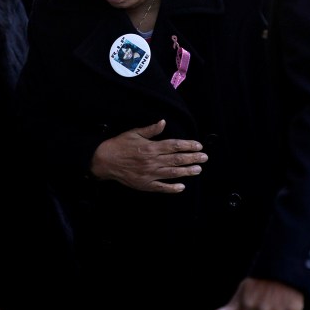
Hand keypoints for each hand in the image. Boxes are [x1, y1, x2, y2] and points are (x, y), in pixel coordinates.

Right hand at [90, 119, 206, 192]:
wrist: (105, 161)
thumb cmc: (120, 145)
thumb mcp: (134, 133)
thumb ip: (150, 129)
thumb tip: (163, 122)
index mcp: (151, 147)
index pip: (174, 146)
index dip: (188, 146)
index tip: (198, 145)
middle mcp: (152, 161)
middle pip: (176, 159)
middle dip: (192, 158)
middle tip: (204, 157)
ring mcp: (149, 174)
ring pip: (172, 173)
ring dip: (187, 172)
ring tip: (198, 170)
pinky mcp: (145, 184)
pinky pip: (161, 187)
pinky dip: (172, 188)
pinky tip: (182, 187)